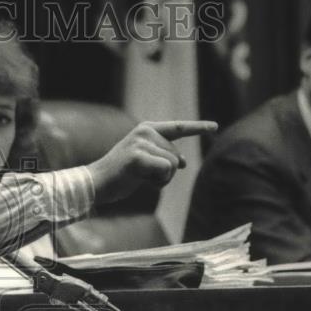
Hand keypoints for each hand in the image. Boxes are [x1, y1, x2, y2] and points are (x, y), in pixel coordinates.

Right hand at [88, 120, 217, 203]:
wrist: (96, 183)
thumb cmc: (121, 174)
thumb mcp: (146, 161)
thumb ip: (164, 157)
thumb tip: (184, 162)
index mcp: (147, 129)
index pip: (178, 128)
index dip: (197, 128)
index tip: (214, 127)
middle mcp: (145, 132)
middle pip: (177, 156)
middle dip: (166, 172)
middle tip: (142, 175)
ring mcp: (141, 142)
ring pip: (172, 164)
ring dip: (161, 178)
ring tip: (139, 177)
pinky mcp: (138, 156)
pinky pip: (165, 170)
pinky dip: (157, 181)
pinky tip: (140, 180)